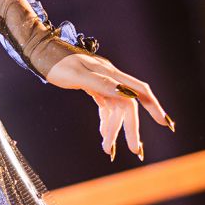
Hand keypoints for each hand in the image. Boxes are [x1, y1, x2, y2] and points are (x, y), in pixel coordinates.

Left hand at [44, 51, 173, 160]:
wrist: (40, 53)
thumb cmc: (56, 63)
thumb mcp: (77, 74)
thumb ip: (101, 84)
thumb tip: (125, 93)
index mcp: (110, 74)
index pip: (138, 91)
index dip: (153, 107)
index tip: (164, 123)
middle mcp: (110, 78)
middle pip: (128, 106)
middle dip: (131, 128)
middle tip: (135, 150)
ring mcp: (102, 83)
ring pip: (116, 109)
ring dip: (114, 129)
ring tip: (108, 149)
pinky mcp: (94, 87)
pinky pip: (106, 106)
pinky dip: (106, 121)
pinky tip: (103, 134)